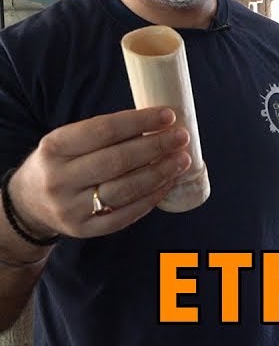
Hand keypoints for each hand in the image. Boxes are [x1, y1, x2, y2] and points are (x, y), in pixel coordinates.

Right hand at [6, 107, 190, 245]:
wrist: (29, 203)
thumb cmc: (61, 164)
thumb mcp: (68, 142)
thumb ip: (105, 135)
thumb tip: (158, 124)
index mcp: (54, 148)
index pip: (104, 130)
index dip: (140, 122)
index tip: (168, 116)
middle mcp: (60, 179)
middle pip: (117, 161)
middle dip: (156, 147)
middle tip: (181, 138)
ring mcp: (71, 208)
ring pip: (125, 190)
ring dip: (160, 173)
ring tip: (182, 160)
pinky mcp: (85, 229)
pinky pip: (126, 214)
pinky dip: (151, 198)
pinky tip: (168, 183)